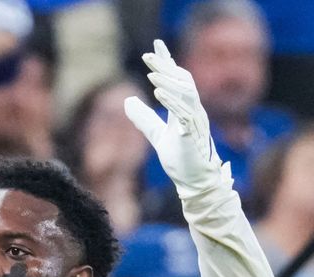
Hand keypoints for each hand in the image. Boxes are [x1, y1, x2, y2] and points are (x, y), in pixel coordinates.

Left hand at [124, 40, 228, 199]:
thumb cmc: (181, 159)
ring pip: (185, 92)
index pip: (177, 80)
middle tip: (148, 55)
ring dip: (168, 81)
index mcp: (185, 109)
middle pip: (182, 80)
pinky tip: (158, 93)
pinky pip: (183, 113)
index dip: (167, 62)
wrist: (195, 182)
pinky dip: (172, 101)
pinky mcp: (192, 134)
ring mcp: (194, 121)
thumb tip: (127, 100)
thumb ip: (144, 118)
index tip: (156, 46)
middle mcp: (193, 110)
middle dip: (165, 66)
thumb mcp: (157, 135)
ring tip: (152, 72)